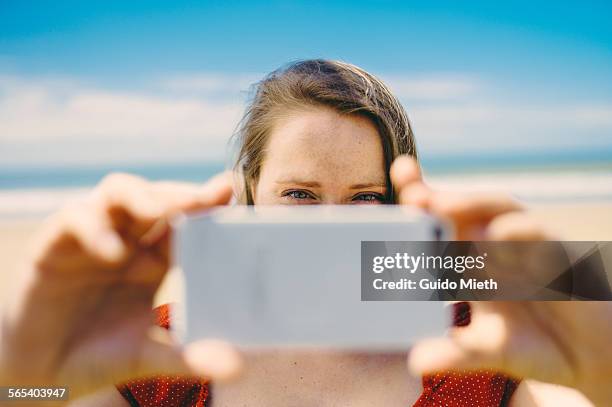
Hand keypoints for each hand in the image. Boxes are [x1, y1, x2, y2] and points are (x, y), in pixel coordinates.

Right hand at [0, 172, 242, 398]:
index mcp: (157, 258)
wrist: (43, 373)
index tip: (232, 192)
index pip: (187, 221)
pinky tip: (113, 252)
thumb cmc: (101, 355)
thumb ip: (189, 357)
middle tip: (206, 197)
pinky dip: (94, 228)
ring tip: (160, 211)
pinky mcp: (54, 245)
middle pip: (158, 198)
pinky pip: (74, 220)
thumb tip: (238, 368)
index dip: (207, 205)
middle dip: (181, 195)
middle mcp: (129, 240)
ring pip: (117, 193)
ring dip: (140, 197)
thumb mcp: (149, 356)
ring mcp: (93, 237)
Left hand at [391, 156, 611, 403]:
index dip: (417, 205)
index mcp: (471, 261)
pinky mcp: (561, 255)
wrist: (592, 356)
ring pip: (498, 211)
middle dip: (434, 198)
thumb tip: (416, 361)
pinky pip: (541, 236)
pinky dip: (519, 233)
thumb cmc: (533, 343)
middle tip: (409, 193)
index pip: (439, 225)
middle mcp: (495, 245)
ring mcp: (527, 245)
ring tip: (439, 204)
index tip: (390, 190)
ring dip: (469, 206)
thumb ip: (454, 353)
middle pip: (461, 208)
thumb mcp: (487, 350)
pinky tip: (497, 234)